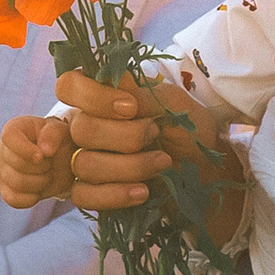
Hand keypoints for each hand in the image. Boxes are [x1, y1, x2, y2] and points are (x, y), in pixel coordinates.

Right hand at [0, 112, 75, 207]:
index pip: (9, 138)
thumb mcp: (61, 131)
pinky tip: (40, 190)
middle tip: (51, 163)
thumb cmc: (59, 141)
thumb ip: (53, 134)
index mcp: (13, 129)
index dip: (26, 150)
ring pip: (17, 184)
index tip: (43, 156)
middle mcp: (3, 149)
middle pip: (18, 164)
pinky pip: (14, 200)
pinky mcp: (6, 190)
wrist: (61, 160)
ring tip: (48, 174)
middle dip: (42, 167)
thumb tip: (44, 151)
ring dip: (40, 182)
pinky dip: (31, 198)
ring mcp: (2, 171)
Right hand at [55, 68, 242, 215]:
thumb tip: (112, 78)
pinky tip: (143, 192)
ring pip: (85, 165)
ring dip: (130, 166)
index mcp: (102, 97)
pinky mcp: (92, 192)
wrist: (205, 172)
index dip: (92, 96)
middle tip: (156, 134)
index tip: (130, 107)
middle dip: (125, 136)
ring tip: (162, 162)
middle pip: (80, 129)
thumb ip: (141, 93)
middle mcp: (88, 125)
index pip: (69, 85)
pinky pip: (84, 196)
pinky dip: (116, 195)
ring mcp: (86, 159)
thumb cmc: (189, 131)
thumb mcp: (174, 104)